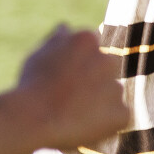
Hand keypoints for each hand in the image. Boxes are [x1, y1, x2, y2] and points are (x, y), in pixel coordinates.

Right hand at [14, 24, 129, 148]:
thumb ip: (57, 39)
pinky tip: (84, 125)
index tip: (65, 78)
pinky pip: (118, 117)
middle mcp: (107, 59)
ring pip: (112, 93)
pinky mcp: (122, 113)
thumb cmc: (32, 85)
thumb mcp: (38, 54)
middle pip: (106, 69)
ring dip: (99, 102)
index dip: (77, 66)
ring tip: (74, 114)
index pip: (91, 49)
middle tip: (70, 98)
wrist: (33, 119)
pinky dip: (106, 123)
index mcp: (87, 39)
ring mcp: (116, 87)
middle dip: (93, 81)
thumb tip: (66, 28)